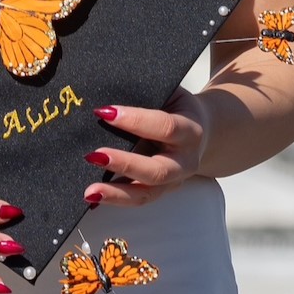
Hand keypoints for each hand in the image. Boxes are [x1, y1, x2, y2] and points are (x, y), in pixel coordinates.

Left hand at [82, 87, 208, 207]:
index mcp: (190, 130)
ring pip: (147, 193)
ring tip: (90, 191)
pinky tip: (94, 197)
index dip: (136, 120)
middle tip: (95, 156)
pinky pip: (138, 199)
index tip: (105, 112)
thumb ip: (146, 95)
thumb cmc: (178, 107)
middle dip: (125, 164)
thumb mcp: (171, 93)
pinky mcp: (161, 191)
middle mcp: (185, 160)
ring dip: (117, 193)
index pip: (164, 127)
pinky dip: (115, 199)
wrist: (203, 131)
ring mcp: (173, 181)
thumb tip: (108, 101)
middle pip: (157, 170)